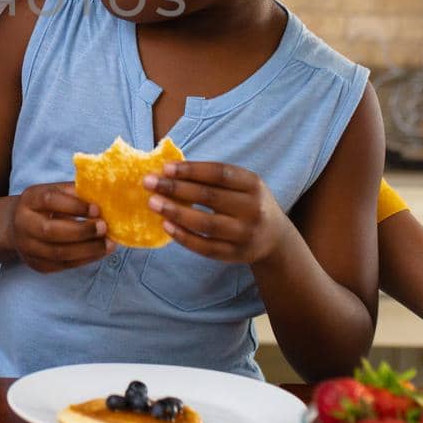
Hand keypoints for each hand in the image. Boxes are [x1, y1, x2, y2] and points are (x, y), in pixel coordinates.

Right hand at [6, 182, 112, 272]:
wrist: (18, 226)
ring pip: (59, 253)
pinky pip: (63, 265)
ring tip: (109, 244)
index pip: (49, 201)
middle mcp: (24, 224)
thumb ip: (75, 193)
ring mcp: (28, 247)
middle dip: (81, 231)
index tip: (97, 209)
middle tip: (104, 228)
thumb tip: (104, 197)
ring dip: (88, 250)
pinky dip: (85, 259)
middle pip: (51, 231)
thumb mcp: (55, 191)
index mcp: (30, 200)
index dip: (75, 206)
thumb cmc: (45, 205)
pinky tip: (99, 252)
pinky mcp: (37, 264)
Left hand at [143, 161, 288, 263]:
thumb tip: (169, 170)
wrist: (274, 238)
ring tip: (152, 203)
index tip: (165, 167)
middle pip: (209, 197)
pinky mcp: (234, 254)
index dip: (191, 170)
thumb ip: (212, 178)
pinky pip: (204, 246)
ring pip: (205, 223)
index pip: (219, 174)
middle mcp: (252, 209)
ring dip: (175, 212)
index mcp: (253, 185)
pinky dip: (183, 236)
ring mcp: (244, 234)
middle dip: (175, 188)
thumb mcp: (242, 185)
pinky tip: (165, 225)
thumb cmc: (247, 203)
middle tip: (149, 182)